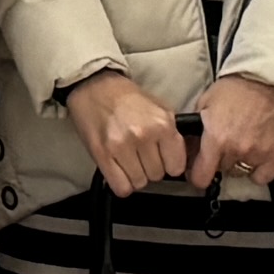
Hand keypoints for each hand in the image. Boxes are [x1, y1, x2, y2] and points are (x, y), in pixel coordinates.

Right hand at [63, 73, 187, 197]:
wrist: (94, 86)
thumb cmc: (126, 97)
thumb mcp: (159, 108)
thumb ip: (171, 133)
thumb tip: (179, 158)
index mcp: (163, 123)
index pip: (176, 166)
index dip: (169, 164)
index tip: (162, 159)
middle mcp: (144, 136)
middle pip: (157, 176)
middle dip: (150, 168)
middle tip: (140, 154)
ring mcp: (122, 146)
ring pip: (139, 183)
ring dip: (135, 176)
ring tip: (128, 159)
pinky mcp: (103, 155)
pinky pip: (121, 187)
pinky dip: (121, 184)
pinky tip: (119, 170)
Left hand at [192, 72, 273, 194]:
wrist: (266, 78)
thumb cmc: (236, 87)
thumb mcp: (205, 104)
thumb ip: (196, 131)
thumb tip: (190, 149)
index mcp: (217, 138)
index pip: (201, 177)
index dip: (197, 175)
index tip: (198, 172)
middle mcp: (237, 149)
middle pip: (222, 171)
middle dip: (219, 160)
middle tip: (224, 145)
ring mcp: (259, 153)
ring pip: (241, 172)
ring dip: (238, 162)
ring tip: (241, 144)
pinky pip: (264, 176)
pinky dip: (259, 170)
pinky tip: (256, 156)